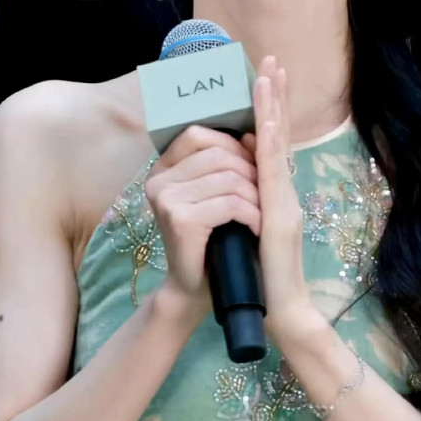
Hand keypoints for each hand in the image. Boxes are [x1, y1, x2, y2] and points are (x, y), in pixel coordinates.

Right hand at [144, 124, 258, 319]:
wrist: (198, 288)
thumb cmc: (213, 240)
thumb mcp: (217, 194)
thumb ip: (225, 162)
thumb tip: (253, 132)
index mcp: (162, 169)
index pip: (197, 135)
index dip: (231, 144)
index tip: (251, 168)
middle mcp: (158, 181)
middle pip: (218, 154)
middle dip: (250, 172)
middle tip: (263, 198)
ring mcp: (166, 200)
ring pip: (229, 178)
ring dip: (256, 197)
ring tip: (261, 215)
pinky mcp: (180, 221)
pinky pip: (231, 203)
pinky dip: (253, 214)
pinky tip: (256, 227)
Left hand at [241, 56, 318, 345]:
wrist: (285, 312)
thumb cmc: (266, 278)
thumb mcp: (254, 233)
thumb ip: (251, 205)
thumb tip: (240, 177)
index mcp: (277, 196)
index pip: (272, 145)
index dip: (271, 109)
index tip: (266, 77)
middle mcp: (285, 193)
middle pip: (280, 136)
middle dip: (276, 96)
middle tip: (271, 60)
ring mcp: (285, 203)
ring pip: (279, 148)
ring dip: (274, 110)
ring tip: (269, 76)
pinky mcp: (279, 218)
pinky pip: (273, 177)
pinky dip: (271, 148)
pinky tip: (267, 124)